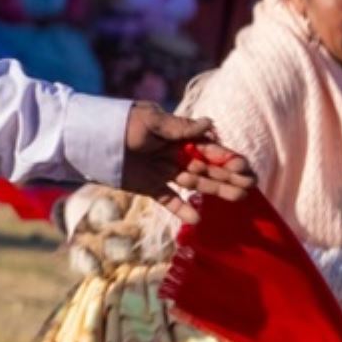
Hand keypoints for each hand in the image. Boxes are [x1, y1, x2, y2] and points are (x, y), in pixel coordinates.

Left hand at [119, 103, 254, 224]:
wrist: (91, 138)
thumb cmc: (122, 122)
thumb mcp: (151, 121)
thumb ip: (179, 127)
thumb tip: (210, 124)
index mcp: (179, 136)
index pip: (209, 148)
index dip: (227, 158)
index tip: (244, 168)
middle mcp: (175, 154)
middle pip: (208, 168)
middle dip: (229, 177)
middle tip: (250, 187)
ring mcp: (164, 171)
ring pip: (196, 183)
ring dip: (216, 191)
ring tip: (238, 199)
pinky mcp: (150, 186)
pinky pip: (170, 199)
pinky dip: (182, 209)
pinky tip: (196, 220)